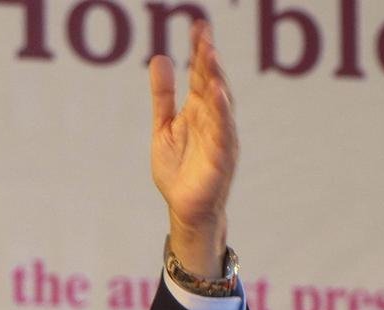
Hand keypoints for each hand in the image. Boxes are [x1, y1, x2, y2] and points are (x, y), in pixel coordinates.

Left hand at [149, 20, 238, 277]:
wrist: (185, 210)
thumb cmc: (178, 170)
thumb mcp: (163, 127)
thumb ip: (163, 96)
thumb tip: (161, 58)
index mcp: (200, 112)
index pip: (202, 76)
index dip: (200, 52)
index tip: (198, 26)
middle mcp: (214, 121)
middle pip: (213, 84)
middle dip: (209, 60)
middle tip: (204, 34)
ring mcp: (220, 139)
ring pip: (221, 104)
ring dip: (217, 80)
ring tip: (210, 55)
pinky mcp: (221, 159)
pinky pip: (222, 133)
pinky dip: (221, 113)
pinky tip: (217, 94)